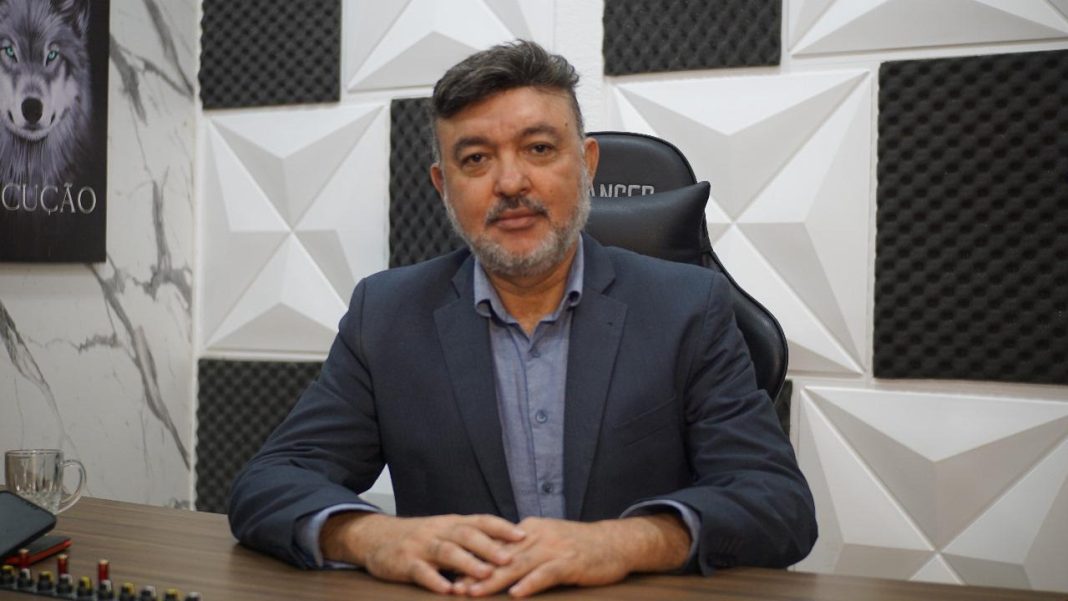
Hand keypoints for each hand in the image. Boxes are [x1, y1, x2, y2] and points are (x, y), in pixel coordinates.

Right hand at [320, 512, 525, 593]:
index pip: (480, 521)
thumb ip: (471, 537)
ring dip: (467, 563)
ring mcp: (421, 546)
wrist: (376, 537)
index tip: (523, 535)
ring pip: (446, 552)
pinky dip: (435, 580)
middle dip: (489, 546)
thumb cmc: (420, 537)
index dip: (501, 527)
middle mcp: (439, 531)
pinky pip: (420, 571)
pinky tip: (447, 590)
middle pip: (466, 535)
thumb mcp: (445, 531)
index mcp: (452, 523)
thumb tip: (508, 545)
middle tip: (510, 559)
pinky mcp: (404, 562)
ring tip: (486, 575)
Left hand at [460, 514, 690, 597]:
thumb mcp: (548, 541)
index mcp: (529, 530)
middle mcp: (537, 536)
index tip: (452, 574)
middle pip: (501, 557)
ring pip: (518, 565)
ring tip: (474, 593)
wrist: (615, 542)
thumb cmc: (580, 547)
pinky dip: (530, 584)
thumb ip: (524, 550)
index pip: (495, 546)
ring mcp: (554, 548)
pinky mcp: (569, 562)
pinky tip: (516, 594)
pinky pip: (545, 574)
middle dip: (475, 573)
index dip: (473, 561)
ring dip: (495, 580)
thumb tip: (496, 562)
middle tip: (454, 587)